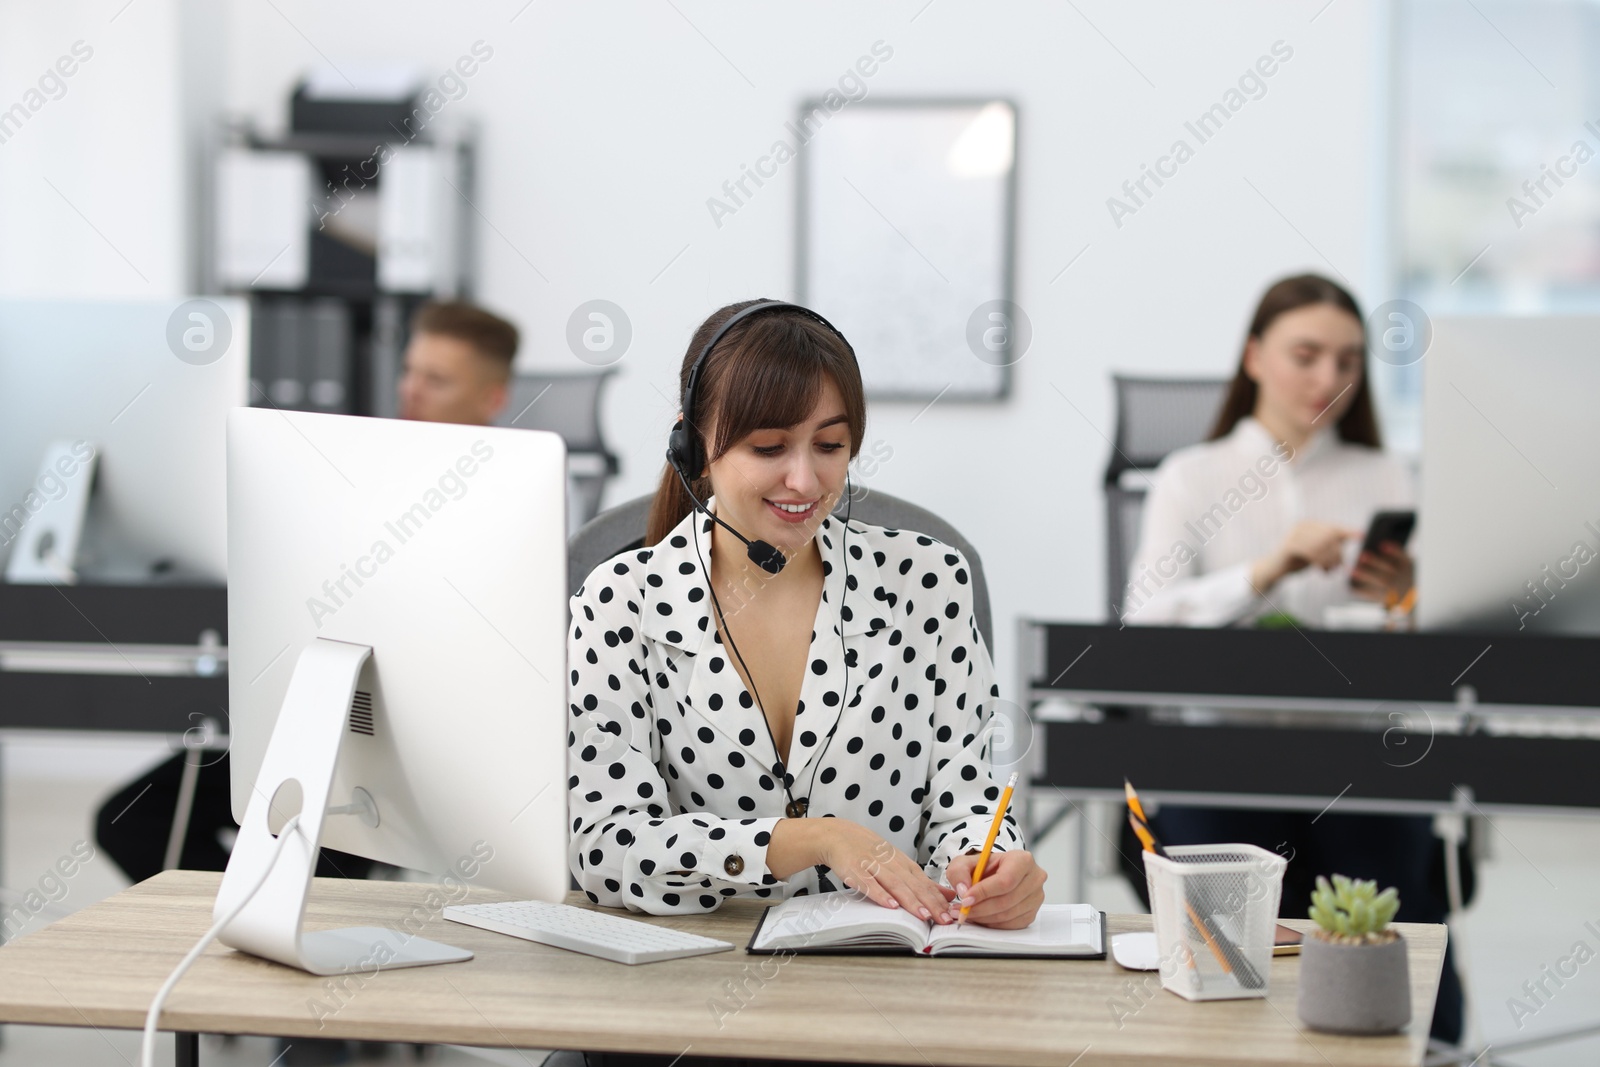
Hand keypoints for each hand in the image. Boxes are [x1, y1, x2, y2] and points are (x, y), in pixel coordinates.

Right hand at [813, 820, 956, 923]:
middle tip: (943, 919)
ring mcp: (873, 866)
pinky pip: (869, 883)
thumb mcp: (898, 862)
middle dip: (930, 903)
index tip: (951, 913)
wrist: (839, 835)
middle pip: (914, 885)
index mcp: (903, 863)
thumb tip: (947, 894)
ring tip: (923, 915)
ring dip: (910, 900)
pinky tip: (890, 905)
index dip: (938, 899)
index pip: (925, 882)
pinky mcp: (856, 870)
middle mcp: (891, 863)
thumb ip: (921, 880)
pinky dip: (880, 894)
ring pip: (895, 884)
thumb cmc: (870, 852)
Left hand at [944, 849, 1046, 929]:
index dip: (983, 892)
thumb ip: (959, 872)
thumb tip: (963, 890)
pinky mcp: (1032, 913)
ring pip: (1008, 915)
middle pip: (1007, 900)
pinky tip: (981, 917)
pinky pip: (1011, 925)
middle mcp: (1035, 878)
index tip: (965, 899)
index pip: (1005, 880)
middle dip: (980, 908)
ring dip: (984, 918)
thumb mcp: (965, 862)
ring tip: (967, 913)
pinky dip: (993, 924)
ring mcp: (1036, 897)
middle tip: (962, 910)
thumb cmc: (984, 867)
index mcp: (1022, 860)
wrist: (995, 875)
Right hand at [1251, 521, 1360, 591]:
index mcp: (1309, 525)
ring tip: (1329, 570)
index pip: (1332, 527)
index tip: (1361, 536)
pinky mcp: (1289, 546)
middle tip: (1338, 567)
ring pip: (1322, 544)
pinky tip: (1322, 570)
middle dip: (1338, 552)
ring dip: (1330, 560)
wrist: (1273, 570)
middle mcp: (1302, 526)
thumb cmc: (1297, 561)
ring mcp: (1294, 534)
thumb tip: (1356, 536)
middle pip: (1329, 535)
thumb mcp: (1317, 552)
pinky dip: (1321, 562)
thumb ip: (1331, 544)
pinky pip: (1311, 552)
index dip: (1347, 532)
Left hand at [1350, 542, 1413, 603]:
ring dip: (1365, 576)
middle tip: (1362, 555)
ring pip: (1379, 582)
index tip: (1382, 544)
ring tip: (1351, 570)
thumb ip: (1391, 553)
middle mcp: (1403, 577)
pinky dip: (1361, 590)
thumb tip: (1372, 543)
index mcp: (1408, 566)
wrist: (1405, 594)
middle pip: (1388, 570)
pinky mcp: (1385, 598)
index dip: (1394, 551)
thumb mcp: (1401, 562)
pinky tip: (1350, 584)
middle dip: (1375, 562)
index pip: (1403, 557)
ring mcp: (1394, 589)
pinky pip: (1372, 595)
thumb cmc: (1399, 572)